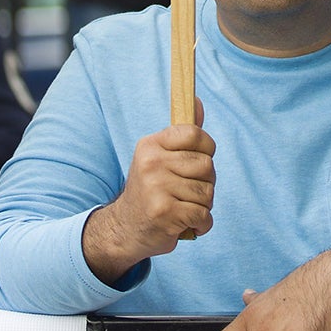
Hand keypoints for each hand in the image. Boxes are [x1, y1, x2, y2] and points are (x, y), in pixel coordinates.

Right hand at [82, 100, 212, 281]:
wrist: (124, 229)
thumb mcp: (158, 157)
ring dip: (203, 206)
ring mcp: (157, 188)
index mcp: (151, 145)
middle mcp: (151, 163)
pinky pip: (203, 215)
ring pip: (207, 193)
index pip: (194, 134)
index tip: (198, 160)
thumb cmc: (150, 191)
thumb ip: (182, 135)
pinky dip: (201, 224)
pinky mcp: (165, 213)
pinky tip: (187, 224)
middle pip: (207, 165)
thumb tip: (198, 101)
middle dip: (206, 183)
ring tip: (184, 208)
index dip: (206, 148)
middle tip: (187, 192)